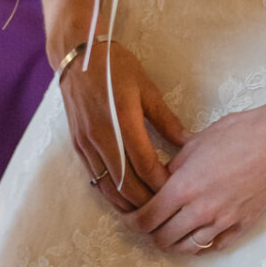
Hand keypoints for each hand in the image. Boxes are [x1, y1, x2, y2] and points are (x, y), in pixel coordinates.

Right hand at [57, 37, 187, 215]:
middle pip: (127, 184)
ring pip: (108, 187)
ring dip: (128, 203)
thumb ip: (167, 119)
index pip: (145, 165)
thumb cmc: (115, 67)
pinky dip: (111, 193)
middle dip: (148, 202)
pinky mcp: (78, 145)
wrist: (77, 56)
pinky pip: (95, 178)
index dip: (162, 184)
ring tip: (148, 210)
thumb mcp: (146, 88)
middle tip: (167, 209)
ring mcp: (87, 143)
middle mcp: (102, 136)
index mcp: (123, 119)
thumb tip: (188, 143)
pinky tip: (126, 197)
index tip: (179, 192)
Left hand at [130, 96, 265, 253]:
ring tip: (169, 232)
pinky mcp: (243, 226)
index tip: (129, 218)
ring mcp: (224, 222)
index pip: (148, 217)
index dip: (133, 221)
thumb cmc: (238, 133)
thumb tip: (159, 177)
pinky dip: (202, 245)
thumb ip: (173, 165)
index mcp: (184, 187)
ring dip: (174, 243)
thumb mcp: (196, 143)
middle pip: (163, 238)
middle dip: (150, 234)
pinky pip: (215, 247)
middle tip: (148, 225)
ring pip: (188, 248)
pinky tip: (197, 234)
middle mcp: (201, 210)